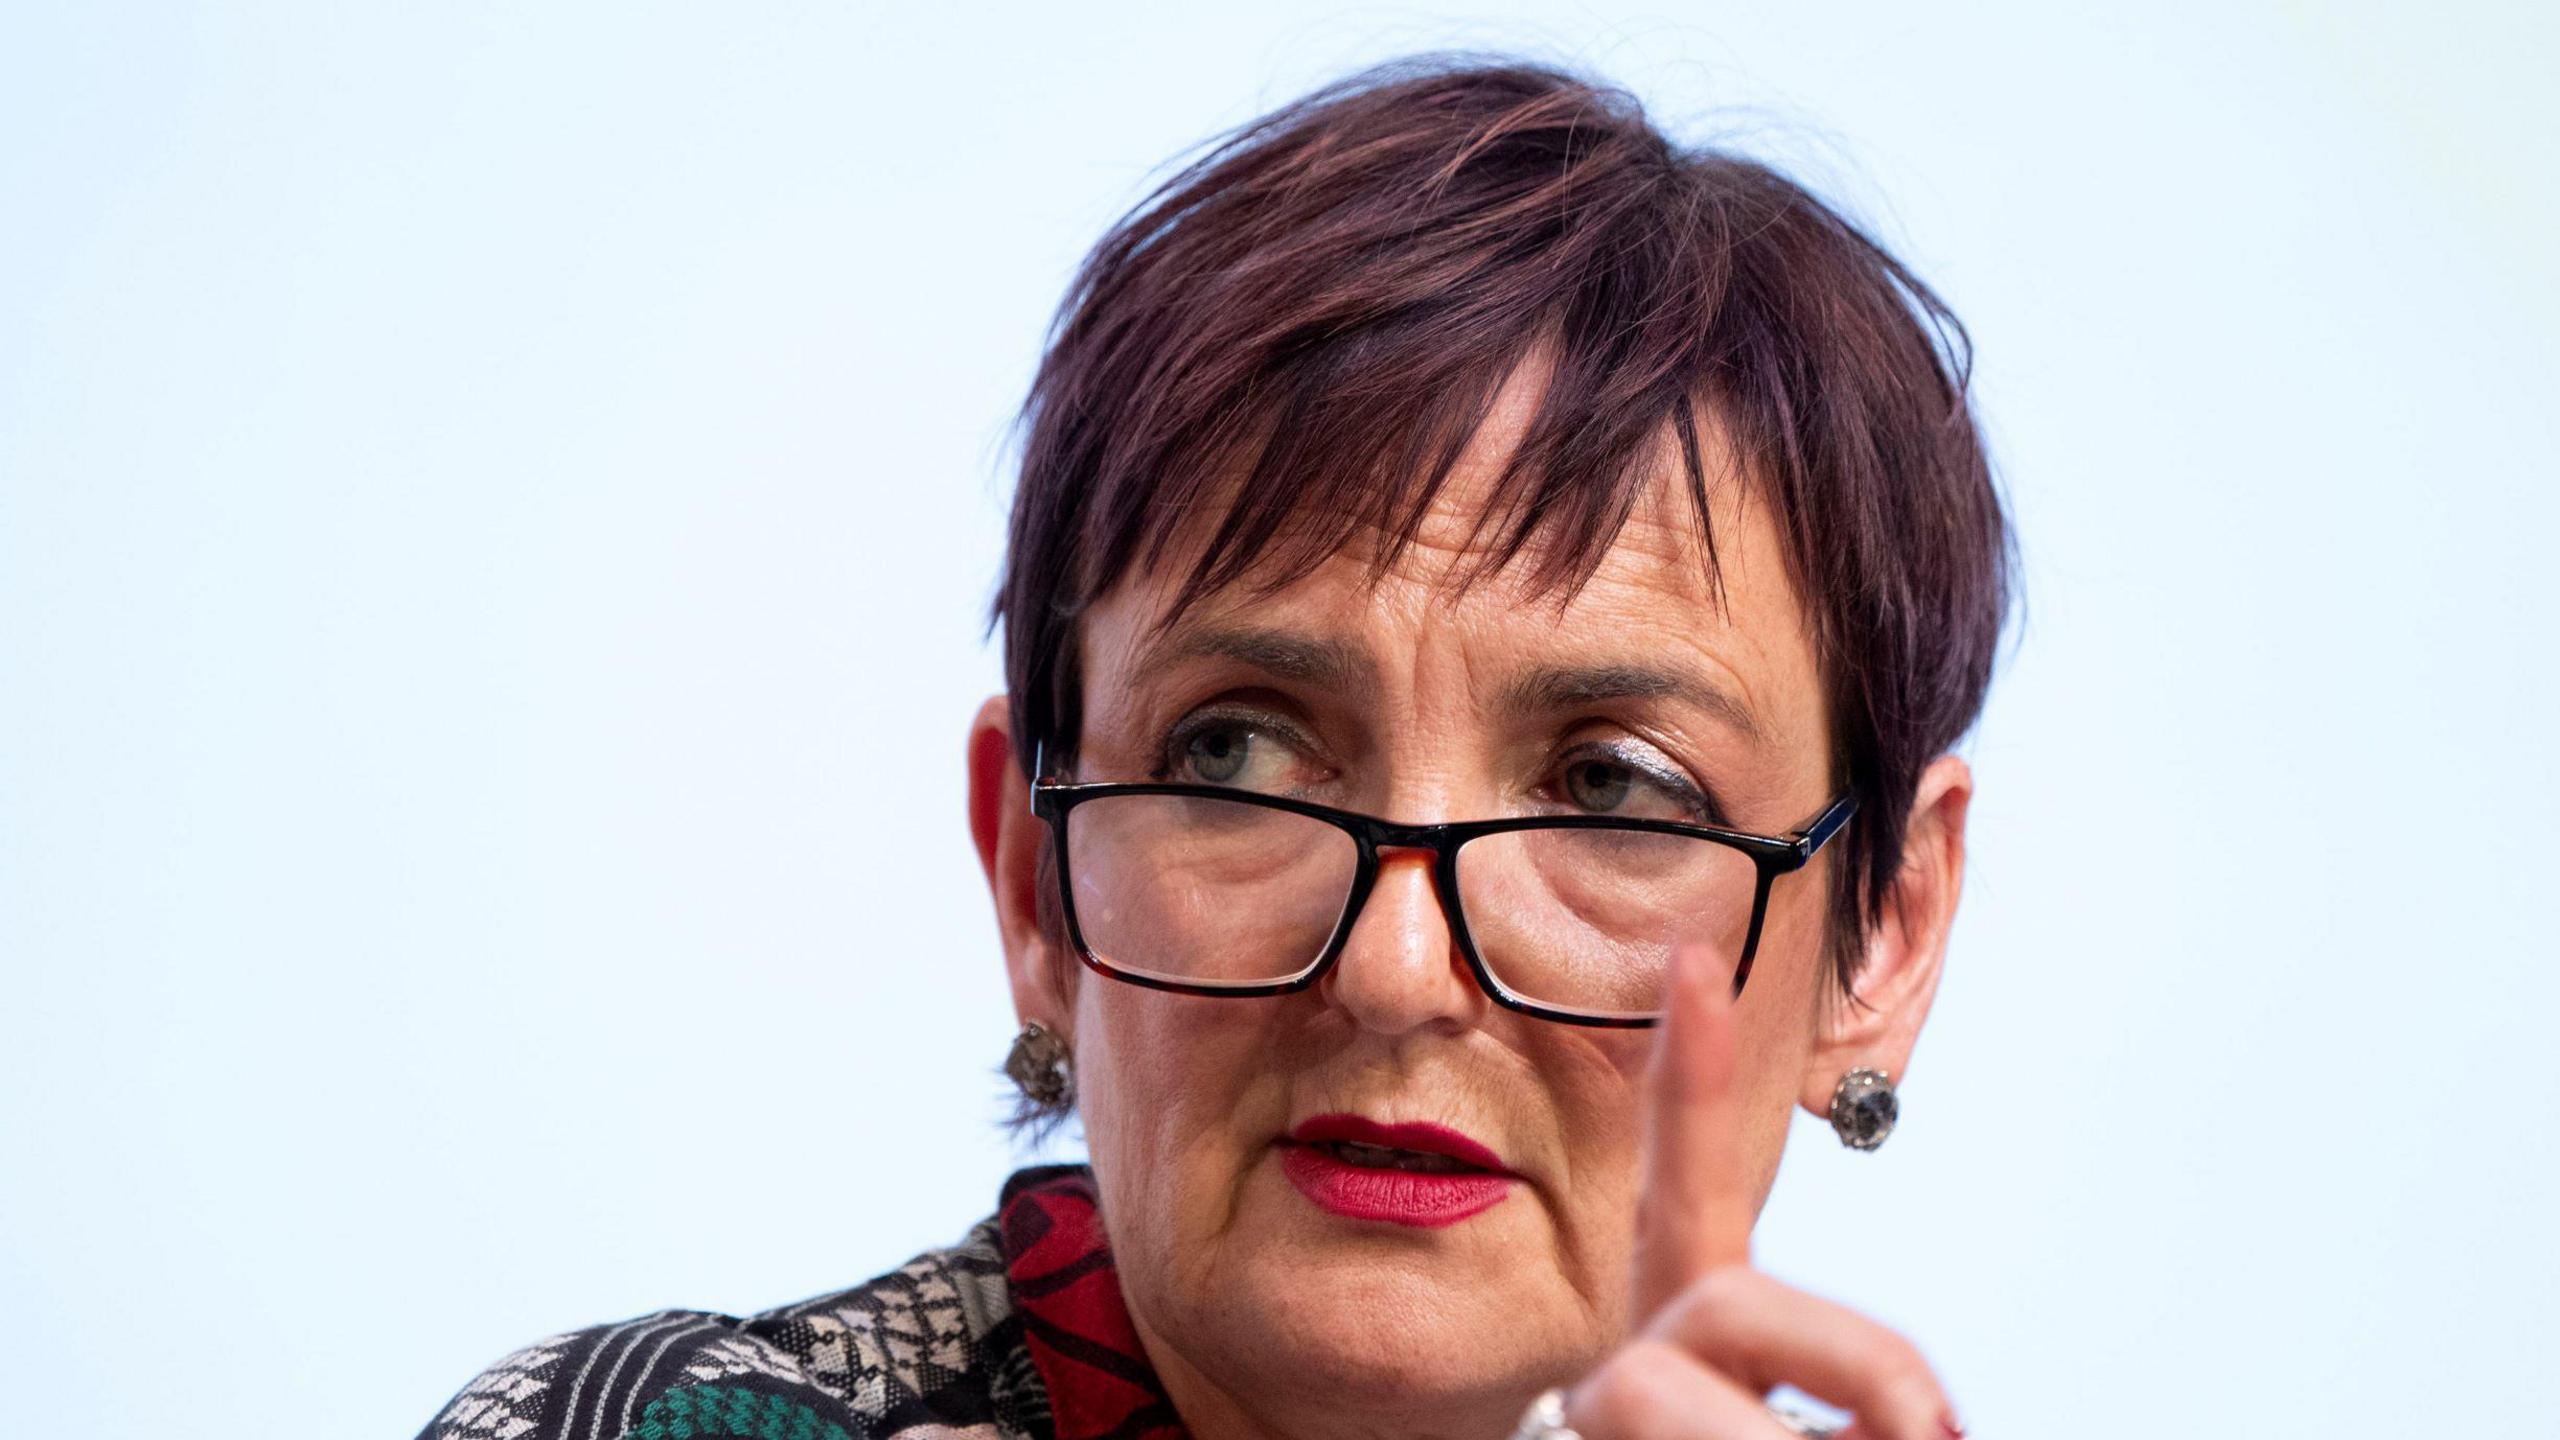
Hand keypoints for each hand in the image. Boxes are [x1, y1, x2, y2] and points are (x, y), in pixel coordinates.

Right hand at [1556, 943, 1960, 1439]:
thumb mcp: (1854, 1437)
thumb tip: (1925, 1428)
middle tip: (1924, 1438)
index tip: (1694, 959)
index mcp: (1696, 1348)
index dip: (1694, 1079)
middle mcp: (1633, 1366)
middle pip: (1726, 1301)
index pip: (1691, 1194)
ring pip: (1667, 1396)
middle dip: (1855, 1364)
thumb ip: (1876, 1403)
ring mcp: (1594, 1419)